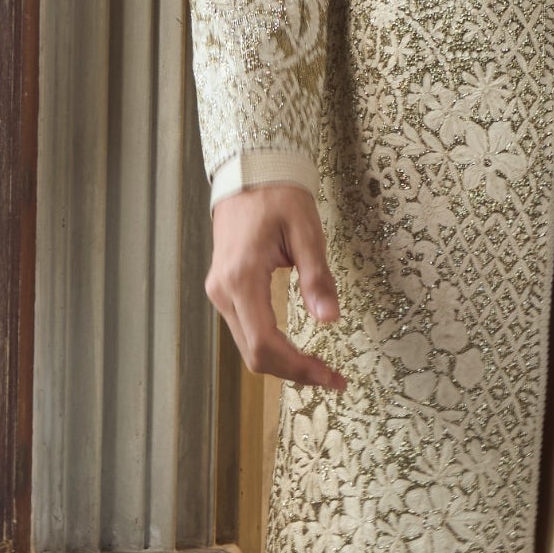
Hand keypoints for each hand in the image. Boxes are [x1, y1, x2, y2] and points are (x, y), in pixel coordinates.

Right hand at [204, 183, 344, 389]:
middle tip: (333, 379)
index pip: (266, 342)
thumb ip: (317, 277)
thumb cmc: (277, 196)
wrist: (249, 173)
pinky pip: (247, 332)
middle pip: (255, 354)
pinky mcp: (225, 291)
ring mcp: (220, 292)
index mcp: (241, 277)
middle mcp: (223, 291)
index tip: (332, 378)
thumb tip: (330, 319)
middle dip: (295, 373)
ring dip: (283, 364)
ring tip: (320, 368)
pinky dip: (272, 348)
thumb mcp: (306, 231)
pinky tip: (298, 350)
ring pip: (248, 347)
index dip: (299, 368)